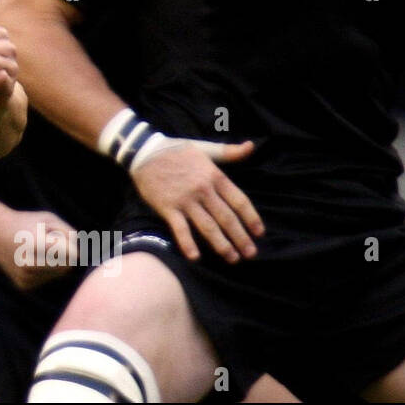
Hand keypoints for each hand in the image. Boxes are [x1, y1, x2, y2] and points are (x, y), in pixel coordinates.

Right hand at [0, 206, 77, 291]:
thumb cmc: (25, 223)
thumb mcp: (48, 219)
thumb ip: (69, 234)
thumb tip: (79, 256)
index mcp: (36, 246)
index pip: (72, 255)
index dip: (70, 246)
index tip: (59, 238)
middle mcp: (29, 265)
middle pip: (67, 267)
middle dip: (64, 256)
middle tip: (48, 243)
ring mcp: (25, 277)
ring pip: (58, 275)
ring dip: (55, 264)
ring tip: (38, 251)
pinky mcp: (23, 285)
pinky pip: (46, 279)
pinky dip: (44, 270)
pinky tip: (32, 260)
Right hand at [130, 138, 262, 262]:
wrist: (145, 151)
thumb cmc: (176, 150)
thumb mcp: (206, 149)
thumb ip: (229, 151)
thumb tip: (252, 146)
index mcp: (215, 176)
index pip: (239, 201)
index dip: (251, 218)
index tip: (259, 233)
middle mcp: (203, 190)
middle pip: (227, 218)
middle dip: (240, 238)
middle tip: (250, 253)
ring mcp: (185, 200)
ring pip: (208, 226)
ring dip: (221, 245)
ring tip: (232, 258)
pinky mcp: (168, 207)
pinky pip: (180, 229)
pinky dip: (187, 244)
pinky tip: (195, 257)